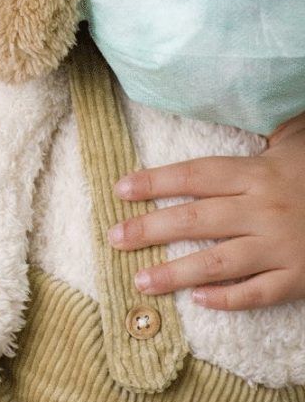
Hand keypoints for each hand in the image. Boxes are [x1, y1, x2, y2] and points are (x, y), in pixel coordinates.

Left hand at [107, 118, 304, 310]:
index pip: (196, 176)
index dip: (155, 181)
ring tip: (140, 280)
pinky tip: (199, 300)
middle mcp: (265, 209)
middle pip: (197, 219)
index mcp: (259, 173)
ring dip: (176, 272)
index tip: (120, 188)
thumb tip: (229, 101)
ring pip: (220, 262)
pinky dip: (229, 299)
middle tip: (114, 238)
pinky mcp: (301, 277)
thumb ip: (258, 133)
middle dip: (150, 229)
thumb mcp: (294, 141)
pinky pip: (259, 292)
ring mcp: (283, 246)